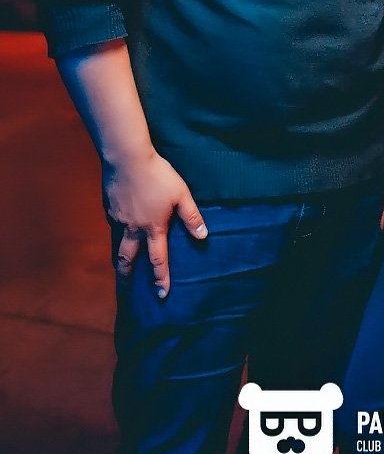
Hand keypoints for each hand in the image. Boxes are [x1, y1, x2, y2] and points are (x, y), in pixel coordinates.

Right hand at [104, 149, 207, 298]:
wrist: (127, 158)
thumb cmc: (157, 175)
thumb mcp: (181, 194)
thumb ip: (191, 216)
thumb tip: (203, 236)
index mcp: (153, 227)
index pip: (158, 259)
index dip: (161, 278)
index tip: (162, 294)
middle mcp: (133, 228)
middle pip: (128, 259)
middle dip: (127, 276)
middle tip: (127, 288)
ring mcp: (118, 219)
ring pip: (117, 243)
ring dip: (119, 256)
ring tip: (120, 264)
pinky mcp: (109, 207)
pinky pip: (113, 225)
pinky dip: (116, 231)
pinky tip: (119, 227)